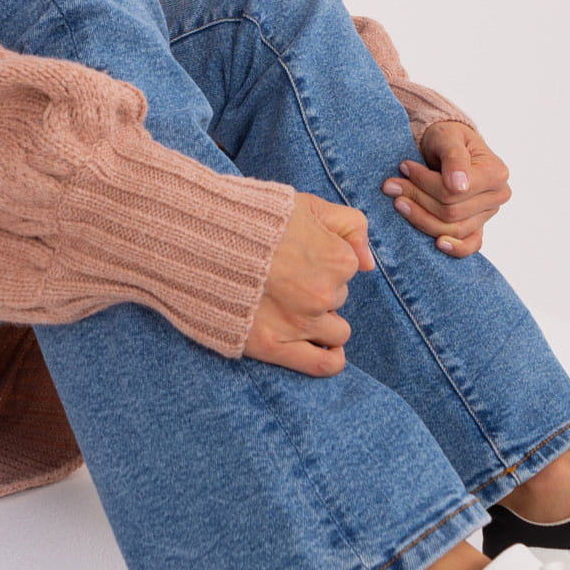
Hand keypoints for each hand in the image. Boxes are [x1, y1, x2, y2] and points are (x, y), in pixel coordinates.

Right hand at [243, 190, 374, 376]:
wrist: (198, 240)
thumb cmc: (252, 218)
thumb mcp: (306, 204)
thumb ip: (350, 225)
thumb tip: (371, 263)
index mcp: (337, 259)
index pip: (347, 267)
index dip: (324, 258)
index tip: (299, 254)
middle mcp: (325, 295)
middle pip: (337, 298)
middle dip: (318, 289)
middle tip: (285, 277)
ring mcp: (301, 324)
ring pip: (337, 332)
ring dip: (322, 321)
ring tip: (294, 308)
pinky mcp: (275, 346)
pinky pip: (323, 365)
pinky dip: (331, 360)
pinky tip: (326, 350)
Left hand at [380, 120, 510, 257]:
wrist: (448, 145)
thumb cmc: (448, 138)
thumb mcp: (448, 137)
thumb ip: (454, 158)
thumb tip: (459, 187)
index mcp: (495, 173)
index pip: (454, 191)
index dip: (425, 183)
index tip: (404, 167)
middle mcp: (497, 196)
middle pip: (451, 212)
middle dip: (417, 198)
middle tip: (392, 184)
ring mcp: (487, 214)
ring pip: (452, 229)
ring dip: (420, 218)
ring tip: (398, 201)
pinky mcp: (478, 226)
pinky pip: (470, 245)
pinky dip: (455, 248)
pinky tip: (437, 244)